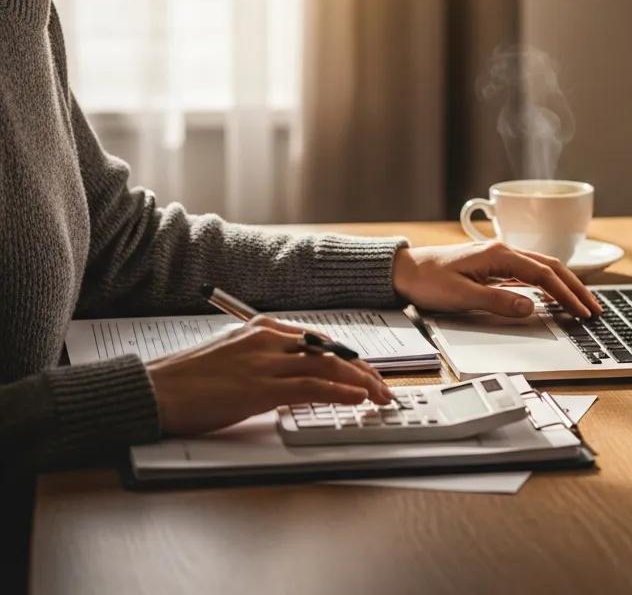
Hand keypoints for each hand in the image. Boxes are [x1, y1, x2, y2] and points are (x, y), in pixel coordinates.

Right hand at [147, 314, 393, 435]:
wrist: (153, 389)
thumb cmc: (187, 380)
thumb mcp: (231, 358)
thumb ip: (262, 360)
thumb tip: (290, 376)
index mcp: (262, 329)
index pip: (319, 341)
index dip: (347, 358)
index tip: (364, 371)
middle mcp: (268, 339)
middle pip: (330, 350)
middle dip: (361, 369)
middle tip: (382, 385)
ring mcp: (265, 361)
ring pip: (327, 367)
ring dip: (360, 382)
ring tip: (379, 395)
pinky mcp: (259, 387)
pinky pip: (311, 387)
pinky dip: (339, 392)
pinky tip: (356, 399)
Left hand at [392, 240, 603, 318]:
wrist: (404, 271)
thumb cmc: (428, 281)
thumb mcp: (462, 296)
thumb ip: (498, 302)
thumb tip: (532, 307)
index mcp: (499, 255)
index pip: (544, 274)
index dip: (567, 294)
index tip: (583, 311)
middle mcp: (503, 252)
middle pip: (550, 267)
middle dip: (575, 288)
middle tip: (594, 309)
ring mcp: (499, 258)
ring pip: (542, 269)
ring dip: (564, 286)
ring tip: (582, 304)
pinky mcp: (493, 267)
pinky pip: (528, 274)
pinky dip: (547, 285)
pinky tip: (554, 297)